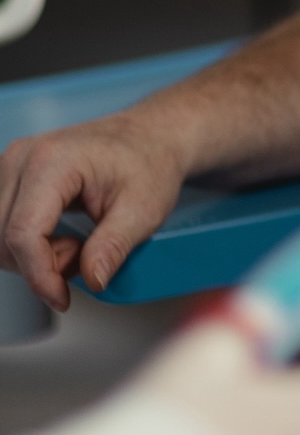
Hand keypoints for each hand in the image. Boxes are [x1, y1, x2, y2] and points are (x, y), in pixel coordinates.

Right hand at [0, 113, 186, 310]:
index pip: (23, 234)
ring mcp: (10, 165)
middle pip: (2, 238)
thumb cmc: (149, 164)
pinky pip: (2, 225)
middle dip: (41, 264)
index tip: (63, 298)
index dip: (39, 275)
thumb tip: (92, 281)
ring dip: (32, 255)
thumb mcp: (144, 209)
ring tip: (77, 243)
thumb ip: (113, 247)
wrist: (149, 136)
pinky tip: (59, 236)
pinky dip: (26, 243)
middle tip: (85, 255)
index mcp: (51, 162)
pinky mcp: (10, 176)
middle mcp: (20, 158)